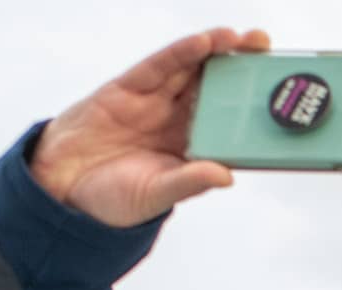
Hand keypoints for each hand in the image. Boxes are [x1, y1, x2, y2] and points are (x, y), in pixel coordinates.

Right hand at [28, 28, 270, 226]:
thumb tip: (226, 176)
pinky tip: (203, 42)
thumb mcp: (156, 194)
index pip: (229, 124)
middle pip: (216, 89)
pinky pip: (159, 66)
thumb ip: (188, 182)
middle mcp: (179, 121)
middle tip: (269, 50)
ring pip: (192, 70)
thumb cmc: (113, 198)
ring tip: (243, 39)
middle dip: (241, 69)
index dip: (252, 108)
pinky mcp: (129, 87)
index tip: (280, 96)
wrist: (60, 186)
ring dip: (217, 52)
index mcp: (193, 149)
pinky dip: (181, 53)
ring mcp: (155, 102)